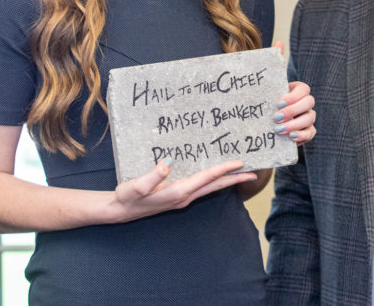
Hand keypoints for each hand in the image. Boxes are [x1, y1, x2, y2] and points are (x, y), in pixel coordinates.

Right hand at [110, 158, 256, 222]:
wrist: (119, 210)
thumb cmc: (127, 197)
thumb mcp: (136, 186)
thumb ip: (152, 175)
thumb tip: (168, 162)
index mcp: (178, 192)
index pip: (206, 179)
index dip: (224, 170)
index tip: (240, 163)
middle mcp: (184, 197)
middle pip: (214, 186)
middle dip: (234, 179)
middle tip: (253, 173)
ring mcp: (182, 198)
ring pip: (209, 188)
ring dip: (225, 180)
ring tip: (240, 172)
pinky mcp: (177, 196)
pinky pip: (201, 187)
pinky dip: (212, 180)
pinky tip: (215, 175)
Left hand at [273, 81, 316, 144]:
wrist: (267, 126)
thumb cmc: (267, 108)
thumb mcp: (268, 99)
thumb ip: (267, 96)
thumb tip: (257, 96)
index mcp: (298, 91)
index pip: (303, 89)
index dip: (293, 97)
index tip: (279, 104)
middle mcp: (306, 103)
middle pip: (309, 102)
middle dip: (292, 110)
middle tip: (276, 118)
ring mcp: (309, 117)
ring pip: (310, 117)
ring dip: (294, 124)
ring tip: (279, 129)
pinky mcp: (309, 131)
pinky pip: (310, 132)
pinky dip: (302, 135)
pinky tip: (291, 136)